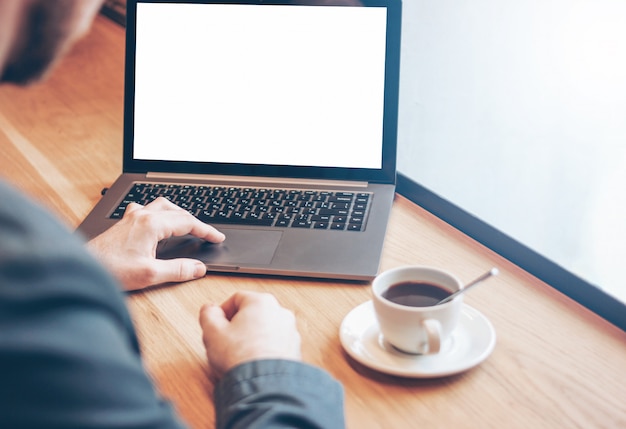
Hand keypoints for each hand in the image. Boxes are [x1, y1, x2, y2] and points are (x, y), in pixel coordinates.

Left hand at [86, 197, 224, 290]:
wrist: (81, 268)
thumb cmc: (110, 270)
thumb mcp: (150, 274)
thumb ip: (178, 270)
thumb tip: (198, 268)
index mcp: (151, 224)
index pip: (187, 222)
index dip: (206, 230)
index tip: (217, 237)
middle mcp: (142, 216)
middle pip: (177, 211)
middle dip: (194, 221)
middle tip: (205, 234)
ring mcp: (131, 218)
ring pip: (161, 205)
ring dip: (177, 213)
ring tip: (186, 224)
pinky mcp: (123, 224)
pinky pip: (146, 209)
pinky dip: (159, 213)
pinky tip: (156, 223)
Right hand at [199, 291, 301, 379]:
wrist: (264, 385)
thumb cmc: (241, 357)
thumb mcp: (212, 332)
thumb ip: (208, 315)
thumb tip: (209, 309)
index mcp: (261, 302)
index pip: (237, 298)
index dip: (223, 311)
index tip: (217, 324)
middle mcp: (280, 312)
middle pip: (253, 313)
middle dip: (238, 325)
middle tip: (226, 340)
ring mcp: (290, 331)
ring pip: (265, 329)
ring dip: (252, 338)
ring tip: (239, 354)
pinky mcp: (295, 349)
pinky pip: (275, 344)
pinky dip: (264, 349)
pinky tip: (253, 362)